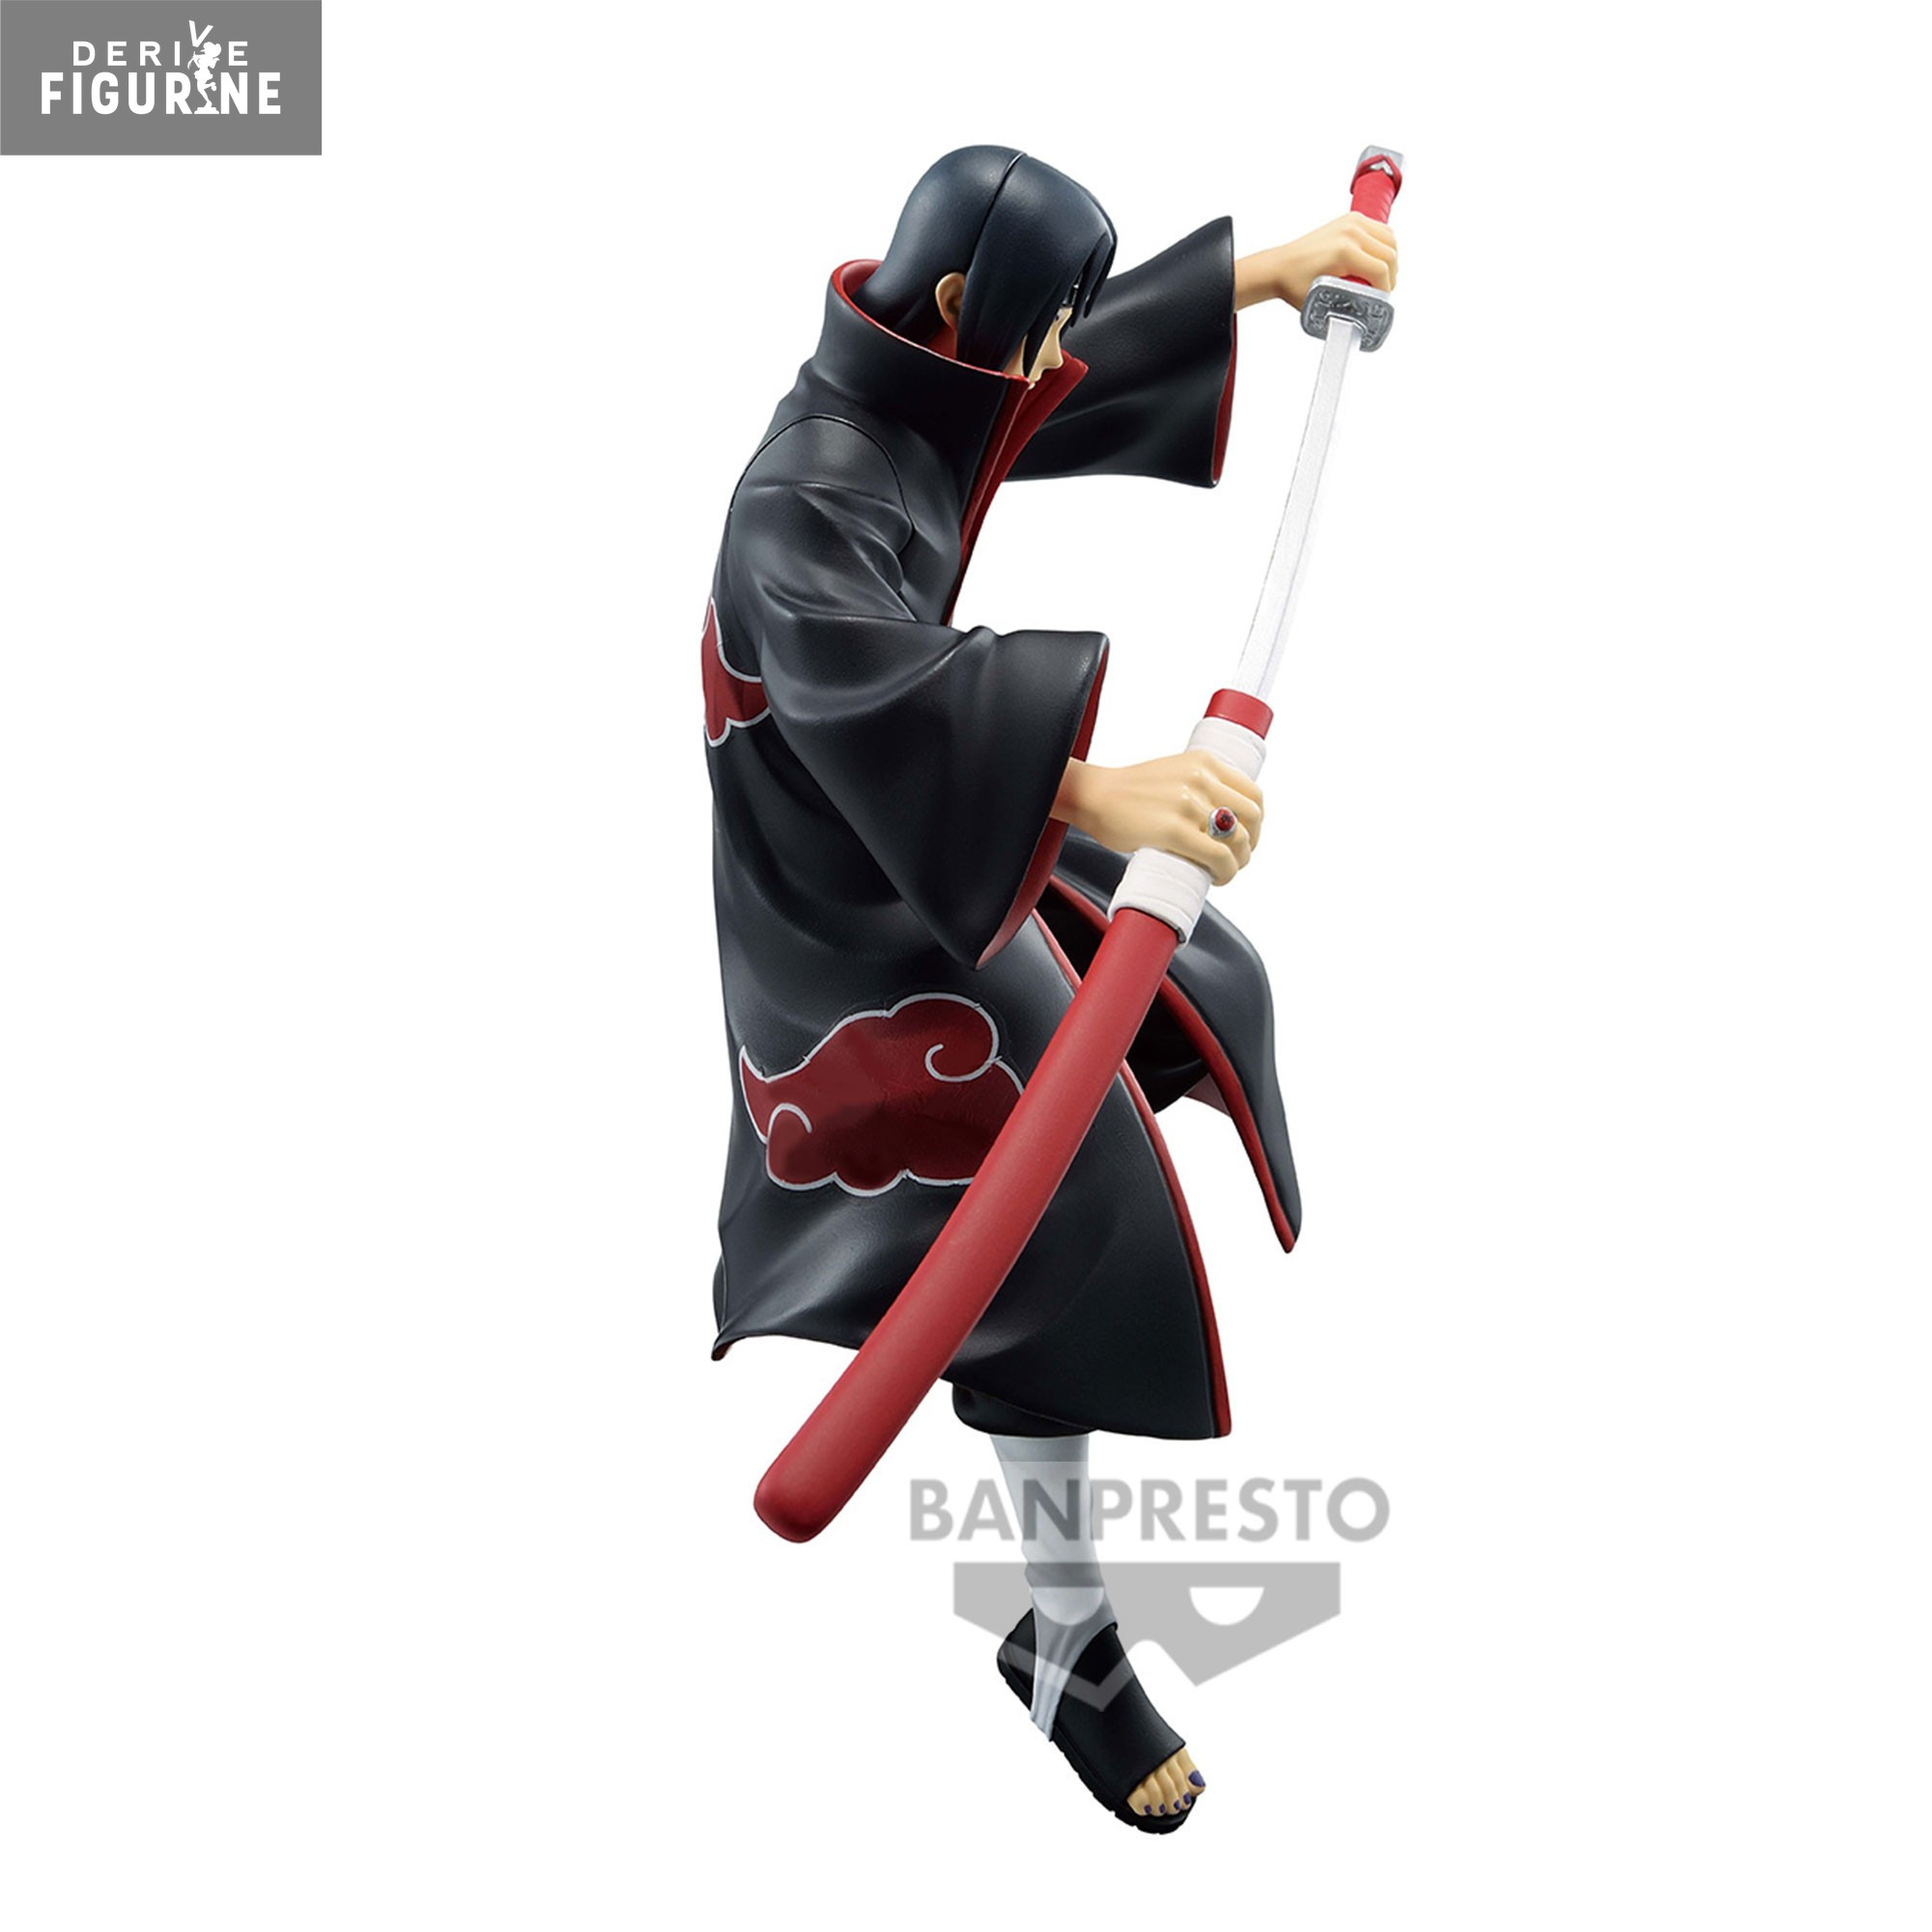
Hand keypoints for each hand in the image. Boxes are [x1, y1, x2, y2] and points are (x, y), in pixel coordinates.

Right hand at [1054, 754, 1263, 886]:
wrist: (1093, 796)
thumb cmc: (1128, 791)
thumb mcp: (1174, 773)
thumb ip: (1200, 787)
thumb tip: (1222, 819)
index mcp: (1204, 762)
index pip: (1253, 793)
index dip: (1256, 822)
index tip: (1246, 837)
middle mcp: (1200, 778)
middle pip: (1252, 817)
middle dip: (1249, 844)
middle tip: (1235, 859)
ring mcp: (1188, 803)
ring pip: (1238, 840)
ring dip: (1238, 862)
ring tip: (1222, 871)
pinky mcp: (1174, 829)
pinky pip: (1218, 857)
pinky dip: (1225, 872)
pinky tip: (1215, 878)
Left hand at [1235, 213, 1397, 311]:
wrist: (1280, 266)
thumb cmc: (1295, 284)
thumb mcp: (1324, 299)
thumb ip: (1349, 303)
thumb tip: (1369, 312)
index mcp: (1344, 251)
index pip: (1381, 270)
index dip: (1385, 289)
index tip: (1380, 299)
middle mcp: (1350, 232)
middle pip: (1390, 254)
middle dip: (1390, 275)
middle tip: (1381, 290)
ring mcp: (1351, 222)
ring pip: (1389, 240)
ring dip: (1390, 259)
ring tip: (1380, 276)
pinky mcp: (1351, 218)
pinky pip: (1381, 230)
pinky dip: (1384, 244)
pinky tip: (1376, 259)